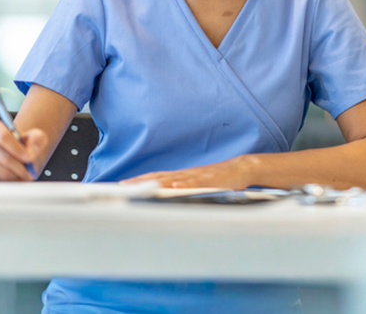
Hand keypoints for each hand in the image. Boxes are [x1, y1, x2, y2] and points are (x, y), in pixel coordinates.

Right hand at [0, 120, 48, 181]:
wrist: (13, 154)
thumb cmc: (23, 145)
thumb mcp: (35, 137)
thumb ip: (38, 138)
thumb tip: (32, 150)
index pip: (3, 137)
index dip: (17, 150)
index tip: (29, 158)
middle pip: (3, 157)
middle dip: (20, 167)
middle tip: (30, 172)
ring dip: (15, 176)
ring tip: (23, 175)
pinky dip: (6, 182)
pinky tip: (12, 177)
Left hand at [122, 155, 257, 189]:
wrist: (242, 168)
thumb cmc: (221, 179)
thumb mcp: (199, 184)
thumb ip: (184, 189)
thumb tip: (168, 197)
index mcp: (183, 176)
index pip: (157, 177)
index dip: (140, 180)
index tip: (123, 184)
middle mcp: (187, 175)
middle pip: (160, 176)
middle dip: (141, 181)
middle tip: (124, 185)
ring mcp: (198, 176)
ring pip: (174, 179)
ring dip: (158, 182)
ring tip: (142, 186)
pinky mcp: (211, 179)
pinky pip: (196, 182)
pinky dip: (184, 184)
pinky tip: (175, 186)